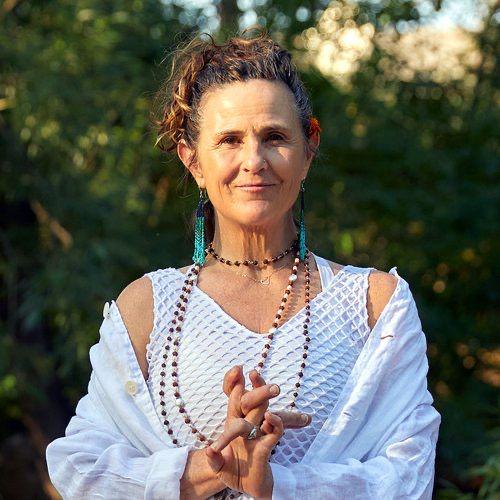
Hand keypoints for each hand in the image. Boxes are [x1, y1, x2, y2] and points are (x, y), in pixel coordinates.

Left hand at [203, 366, 311, 497]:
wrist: (247, 488)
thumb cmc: (233, 471)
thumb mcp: (219, 467)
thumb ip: (214, 460)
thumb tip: (209, 451)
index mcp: (234, 422)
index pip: (235, 397)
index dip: (233, 382)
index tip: (237, 368)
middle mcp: (247, 424)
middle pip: (252, 398)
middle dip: (256, 385)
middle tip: (254, 372)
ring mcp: (258, 433)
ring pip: (264, 408)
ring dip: (266, 398)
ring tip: (273, 387)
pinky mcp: (267, 446)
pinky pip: (275, 431)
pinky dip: (274, 424)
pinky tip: (269, 418)